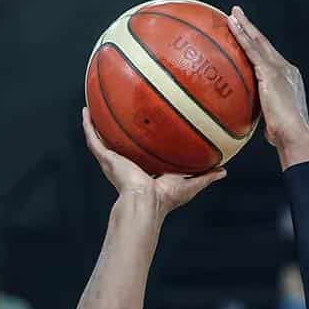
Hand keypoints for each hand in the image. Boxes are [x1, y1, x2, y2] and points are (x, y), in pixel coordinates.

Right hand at [82, 109, 224, 219]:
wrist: (146, 201)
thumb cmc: (165, 199)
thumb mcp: (190, 184)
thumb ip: (205, 176)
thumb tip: (223, 171)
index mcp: (143, 170)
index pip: (142, 153)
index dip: (143, 141)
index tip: (147, 128)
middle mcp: (126, 163)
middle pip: (120, 142)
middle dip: (119, 129)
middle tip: (120, 110)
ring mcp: (114, 160)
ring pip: (103, 138)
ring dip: (98, 123)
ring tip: (95, 106)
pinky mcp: (106, 158)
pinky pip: (93, 138)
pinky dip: (88, 125)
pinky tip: (85, 111)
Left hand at [228, 7, 308, 166]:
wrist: (295, 135)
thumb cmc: (284, 137)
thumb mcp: (273, 123)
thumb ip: (265, 116)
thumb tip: (256, 124)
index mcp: (288, 78)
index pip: (269, 57)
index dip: (257, 45)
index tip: (247, 34)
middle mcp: (286, 69)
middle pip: (264, 43)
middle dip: (250, 28)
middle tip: (237, 13)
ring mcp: (280, 68)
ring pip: (258, 41)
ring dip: (244, 26)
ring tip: (232, 14)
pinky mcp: (271, 72)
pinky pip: (252, 49)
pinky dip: (241, 35)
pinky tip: (231, 26)